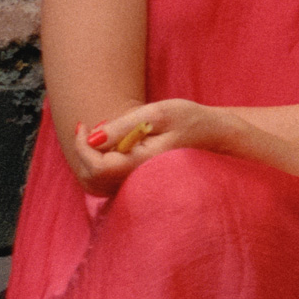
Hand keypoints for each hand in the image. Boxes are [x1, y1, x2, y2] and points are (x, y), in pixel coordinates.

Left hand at [64, 96, 199, 198]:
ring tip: (104, 135)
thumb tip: (92, 138)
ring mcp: (136, 185)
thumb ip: (123, 125)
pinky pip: (104, 182)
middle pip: (91, 177)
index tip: (85, 125)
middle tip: (94, 126)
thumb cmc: (190, 120)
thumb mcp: (158, 113)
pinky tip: (110, 147)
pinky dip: (98, 164)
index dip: (83, 146)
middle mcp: (138, 180)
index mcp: (144, 164)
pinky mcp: (135, 184)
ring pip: (94, 182)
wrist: (215, 136)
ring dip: (89, 158)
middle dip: (84, 150)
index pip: (98, 166)